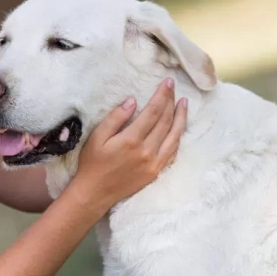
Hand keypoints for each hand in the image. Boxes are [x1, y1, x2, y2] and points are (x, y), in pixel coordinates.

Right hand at [68, 78, 187, 210]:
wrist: (95, 193)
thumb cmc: (93, 163)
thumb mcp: (97, 137)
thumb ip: (115, 118)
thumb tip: (132, 101)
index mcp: (132, 140)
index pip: (153, 112)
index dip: (162, 95)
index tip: (167, 82)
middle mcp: (147, 151)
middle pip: (166, 121)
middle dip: (171, 102)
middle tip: (174, 89)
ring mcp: (155, 163)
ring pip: (174, 136)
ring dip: (181, 118)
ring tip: (183, 104)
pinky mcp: (157, 172)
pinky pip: (173, 151)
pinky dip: (178, 137)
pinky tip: (179, 128)